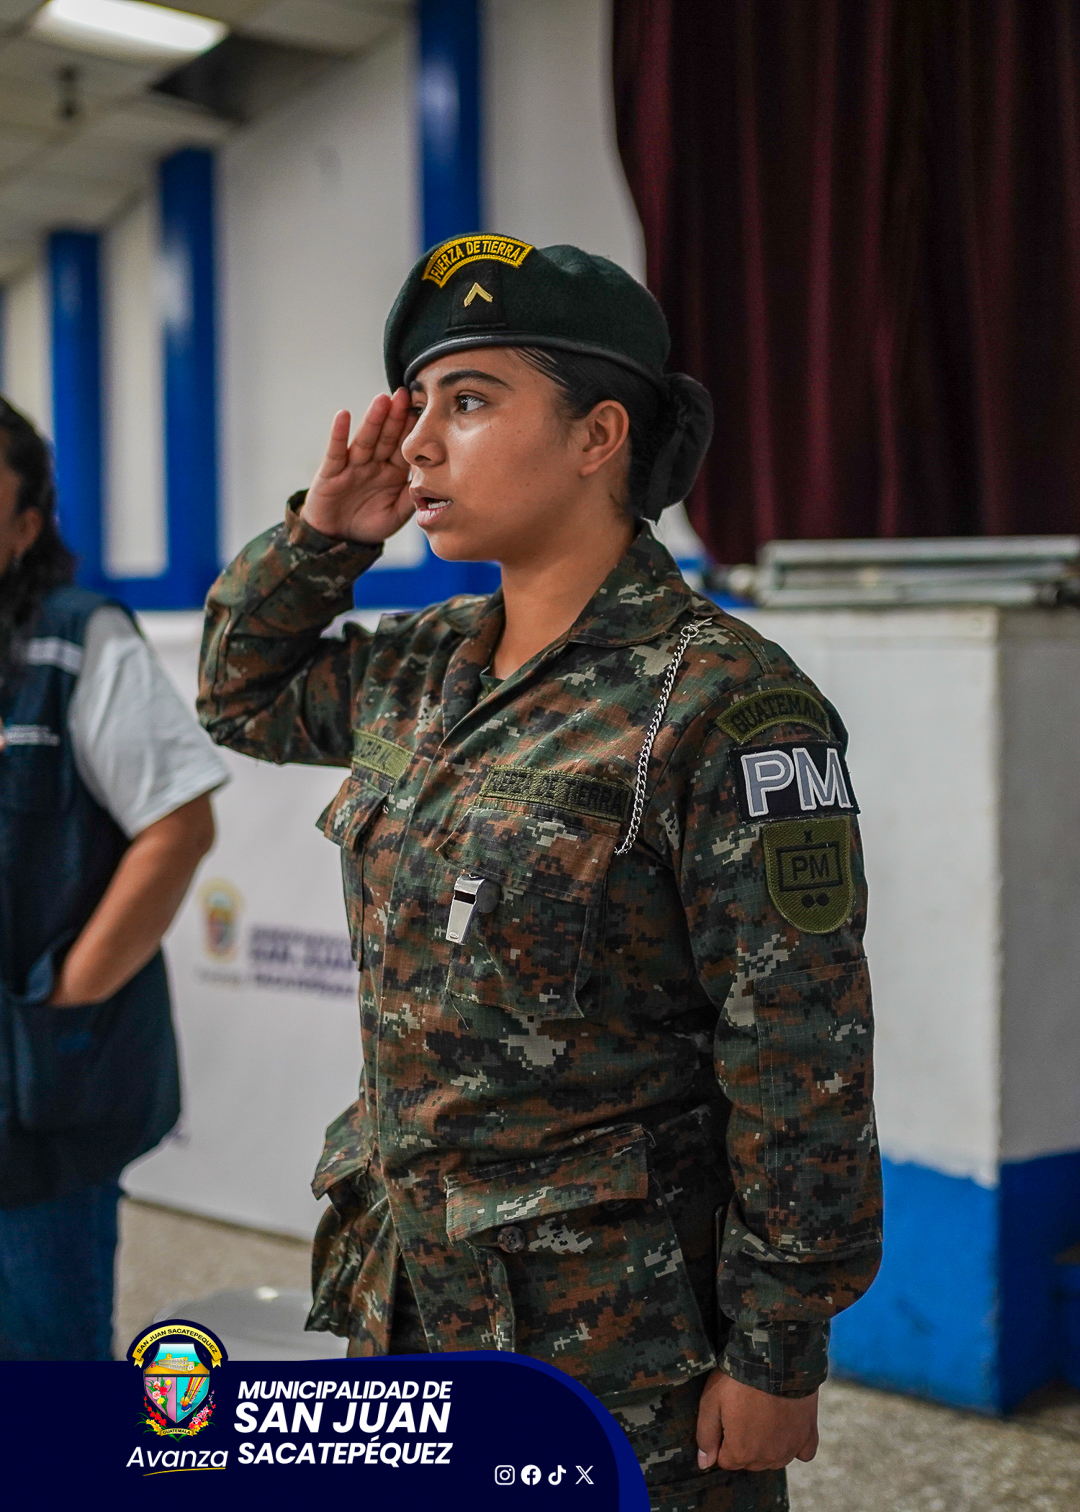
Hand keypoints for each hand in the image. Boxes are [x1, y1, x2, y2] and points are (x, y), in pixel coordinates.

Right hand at [300, 390, 416, 543]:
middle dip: (395, 416)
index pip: (404, 447)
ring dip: (373, 420)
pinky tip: (344, 416)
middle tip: (405, 394)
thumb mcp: (397, 514)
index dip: (412, 430)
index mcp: (392, 472)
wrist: (338, 540)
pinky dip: (339, 434)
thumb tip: (434, 482)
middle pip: (387, 437)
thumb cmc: (369, 525)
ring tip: (382, 400)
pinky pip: (336, 451)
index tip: (425, 410)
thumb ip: (411, 498)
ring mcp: (352, 466)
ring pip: (365, 440)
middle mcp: (373, 464)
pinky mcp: (331, 472)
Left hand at [696, 1369, 818, 1472]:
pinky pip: (803, 1453)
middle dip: (743, 1443)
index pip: (725, 1460)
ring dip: (767, 1445)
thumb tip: (704, 1464)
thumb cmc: (738, 1379)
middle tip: (743, 1411)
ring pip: (774, 1459)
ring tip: (763, 1414)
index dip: (722, 1439)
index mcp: (741, 1452)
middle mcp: (768, 1458)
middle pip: (750, 1461)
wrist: (775, 1358)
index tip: (726, 1416)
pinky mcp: (808, 1435)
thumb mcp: (710, 1402)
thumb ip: (706, 1437)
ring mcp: (790, 1448)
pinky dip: (795, 1444)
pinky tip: (787, 1428)